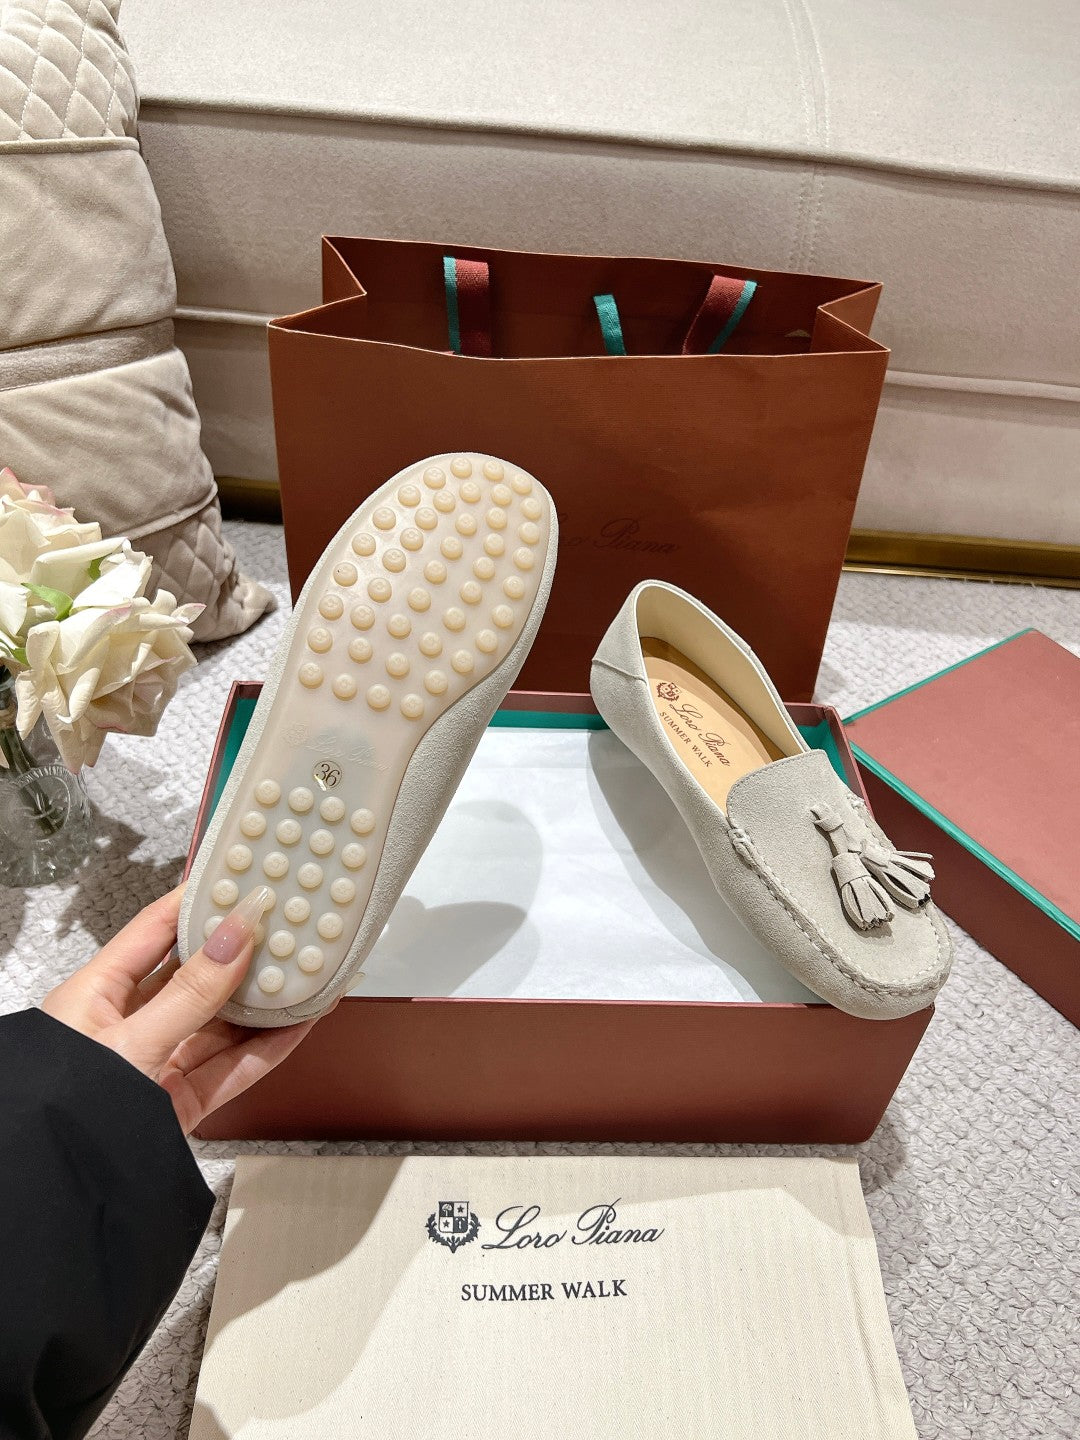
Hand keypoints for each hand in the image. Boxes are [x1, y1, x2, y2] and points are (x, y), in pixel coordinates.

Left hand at [42, 883, 319, 1133]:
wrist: (63, 1189)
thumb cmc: (64, 1111)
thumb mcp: (129, 1043)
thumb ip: (189, 994)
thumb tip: (234, 936)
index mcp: (95, 995)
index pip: (153, 930)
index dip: (197, 901)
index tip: (238, 877)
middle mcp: (126, 1025)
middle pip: (195, 975)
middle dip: (242, 951)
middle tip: (284, 924)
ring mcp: (156, 1065)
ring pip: (221, 1022)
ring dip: (264, 999)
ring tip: (305, 970)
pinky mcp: (180, 1104)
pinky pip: (233, 1067)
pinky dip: (268, 1046)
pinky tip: (298, 1024)